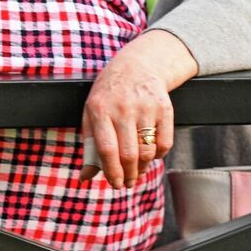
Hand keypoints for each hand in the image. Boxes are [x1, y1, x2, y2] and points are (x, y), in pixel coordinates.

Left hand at [81, 29, 198, 188]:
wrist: (137, 66)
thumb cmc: (109, 96)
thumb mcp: (91, 114)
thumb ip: (89, 146)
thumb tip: (85, 177)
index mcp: (100, 110)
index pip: (107, 149)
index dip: (112, 172)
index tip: (115, 184)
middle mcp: (123, 108)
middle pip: (129, 154)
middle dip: (128, 175)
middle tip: (126, 183)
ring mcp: (146, 107)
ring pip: (148, 151)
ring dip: (143, 168)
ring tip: (137, 171)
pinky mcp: (164, 108)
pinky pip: (164, 143)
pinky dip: (158, 155)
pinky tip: (150, 155)